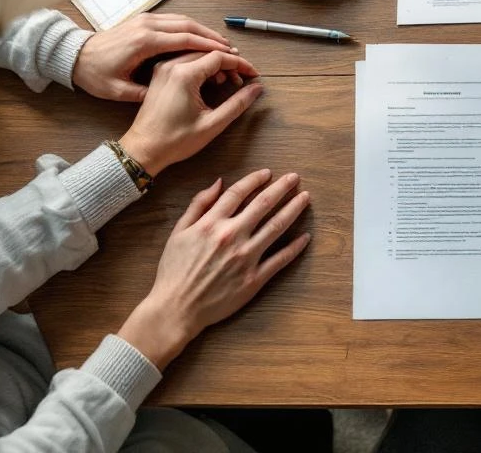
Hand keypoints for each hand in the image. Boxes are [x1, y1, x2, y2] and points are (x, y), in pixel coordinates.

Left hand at [72, 14, 234, 101]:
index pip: (186, 40)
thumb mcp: (120, 92)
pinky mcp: (143, 20)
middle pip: (190, 26)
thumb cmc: (95, 75)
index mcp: (144, 42)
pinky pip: (173, 20)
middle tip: (232, 49)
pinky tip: (200, 37)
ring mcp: (145, 20)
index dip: (210, 47)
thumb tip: (173, 93)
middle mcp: (147, 26)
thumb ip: (147, 93)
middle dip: (213, 38)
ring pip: (183, 20)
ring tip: (221, 44)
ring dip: (204, 31)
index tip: (229, 55)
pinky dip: (191, 27)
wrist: (74, 57)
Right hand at [117, 170, 311, 369]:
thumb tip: (218, 182)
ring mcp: (245, 258)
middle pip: (263, 204)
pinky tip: (306, 236)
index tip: (267, 173)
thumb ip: (198, 205)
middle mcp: (231, 237)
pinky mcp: (254, 278)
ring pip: (276, 226)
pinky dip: (295, 247)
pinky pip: (280, 259)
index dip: (255, 179)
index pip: (238, 193)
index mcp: (211, 224)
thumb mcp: (179, 232)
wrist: (177, 308)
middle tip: (294, 177)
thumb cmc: (175, 270)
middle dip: (282, 188)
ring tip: (305, 198)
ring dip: (294, 209)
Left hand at [118, 51, 261, 176]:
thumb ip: (237, 104)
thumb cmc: (173, 141)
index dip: (240, 64)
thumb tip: (256, 89)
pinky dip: (202, 65)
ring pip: (196, 53)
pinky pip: (185, 59)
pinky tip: (210, 80)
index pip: (220, 56)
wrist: (142, 149)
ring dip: (215, 63)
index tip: (253, 74)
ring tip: (228, 81)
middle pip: (208, 51)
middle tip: (241, 80)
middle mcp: (171, 65)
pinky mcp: (159, 73)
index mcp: (184, 75)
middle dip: (229, 63)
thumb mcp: (212, 124)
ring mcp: (163, 68)